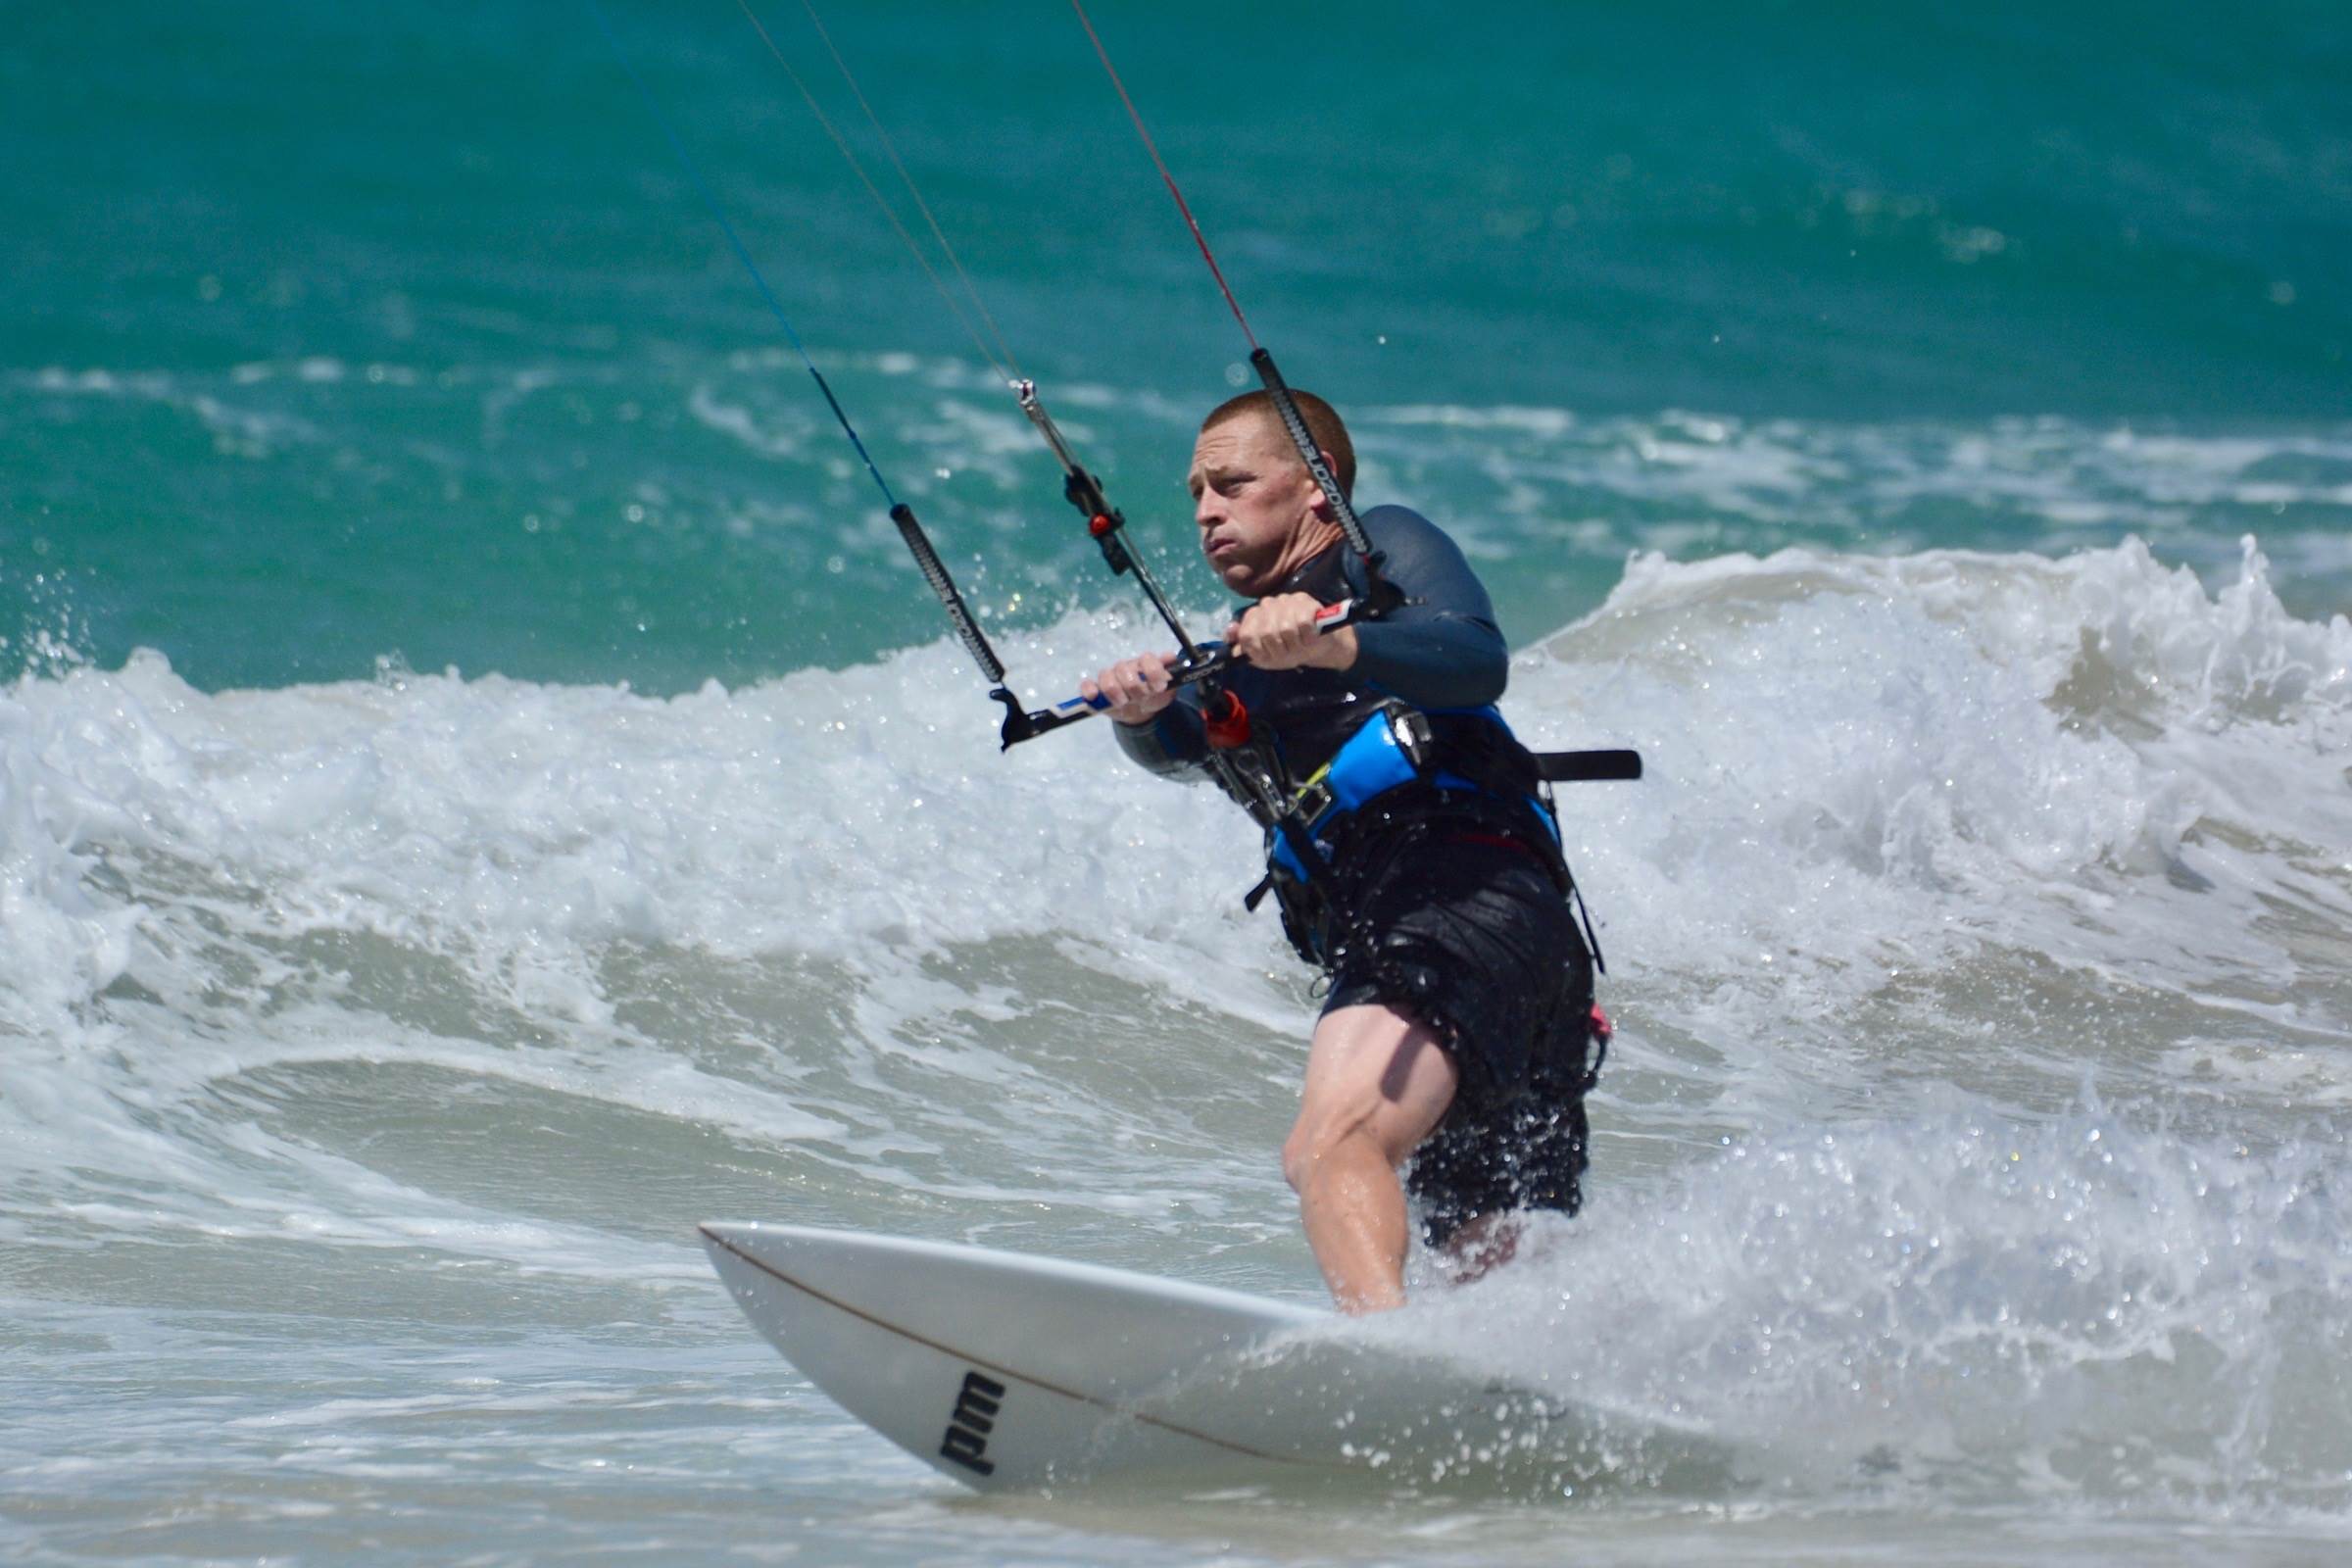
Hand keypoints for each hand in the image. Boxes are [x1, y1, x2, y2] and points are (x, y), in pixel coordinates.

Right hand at [1081, 650, 1180, 724]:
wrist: (1142, 710)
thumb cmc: (1154, 695)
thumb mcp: (1168, 686)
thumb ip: (1170, 672)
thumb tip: (1170, 656)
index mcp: (1143, 664)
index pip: (1146, 659)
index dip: (1153, 672)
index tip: (1159, 687)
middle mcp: (1125, 668)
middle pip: (1124, 669)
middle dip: (1134, 687)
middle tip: (1141, 699)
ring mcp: (1109, 678)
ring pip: (1106, 677)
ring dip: (1115, 691)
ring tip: (1122, 702)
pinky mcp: (1097, 690)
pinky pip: (1087, 685)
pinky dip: (1089, 690)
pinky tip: (1094, 696)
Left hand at [1226, 593, 1357, 672]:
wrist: (1316, 646)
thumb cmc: (1287, 650)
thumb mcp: (1263, 656)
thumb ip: (1243, 648)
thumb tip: (1230, 631)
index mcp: (1254, 616)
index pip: (1246, 635)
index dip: (1258, 651)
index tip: (1269, 656)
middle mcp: (1267, 604)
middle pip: (1266, 633)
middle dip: (1279, 650)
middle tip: (1288, 652)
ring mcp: (1286, 600)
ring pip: (1286, 629)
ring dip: (1295, 645)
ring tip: (1300, 646)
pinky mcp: (1305, 601)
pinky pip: (1304, 624)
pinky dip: (1308, 637)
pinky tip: (1310, 638)